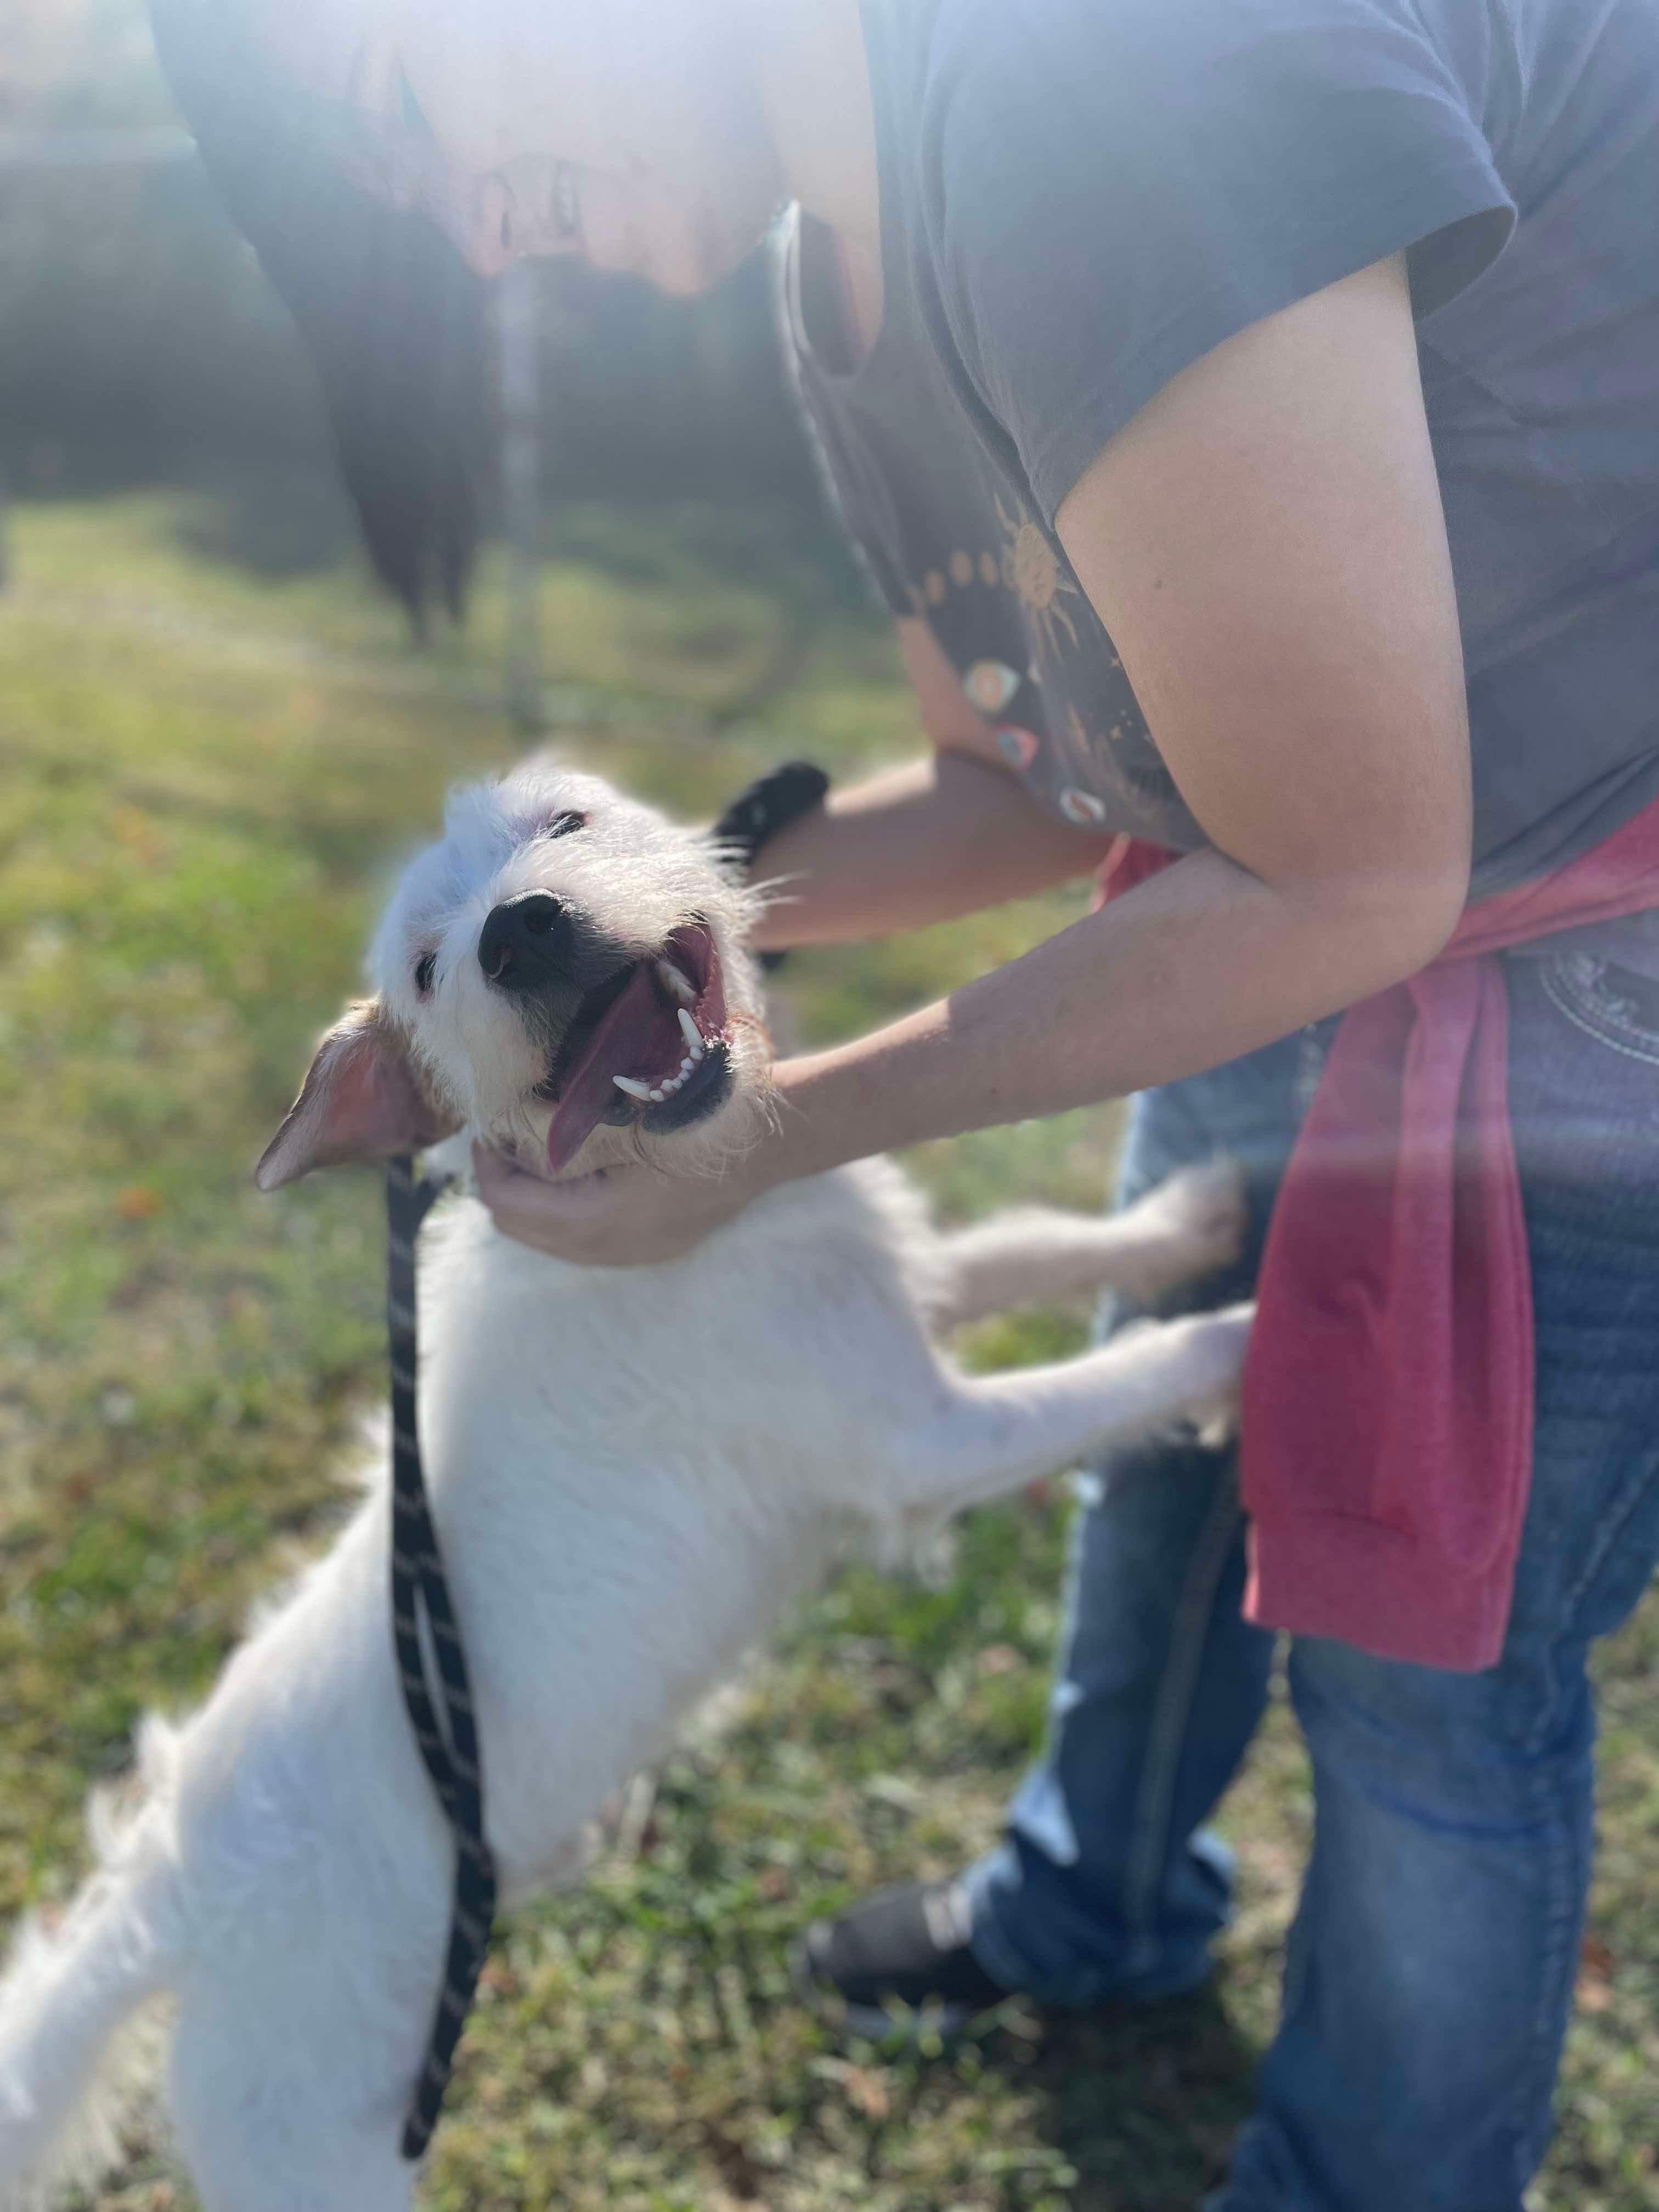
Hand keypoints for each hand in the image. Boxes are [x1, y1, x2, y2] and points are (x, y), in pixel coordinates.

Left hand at [471, 1142, 771, 1265]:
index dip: (486, 1167)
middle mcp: (610, 1250)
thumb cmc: (693, 1120)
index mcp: (596, 1220)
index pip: (510, 1206)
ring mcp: (634, 1254)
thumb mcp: (616, 1120)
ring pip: (552, 1241)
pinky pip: (585, 1242)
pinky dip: (562, 1213)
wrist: (767, 1142)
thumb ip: (556, 1139)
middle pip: (523, 1231)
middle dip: (501, 1187)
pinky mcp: (653, 1247)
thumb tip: (503, 1139)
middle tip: (498, 1142)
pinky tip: (572, 1178)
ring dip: (531, 1203)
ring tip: (529, 1158)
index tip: (484, 1131)